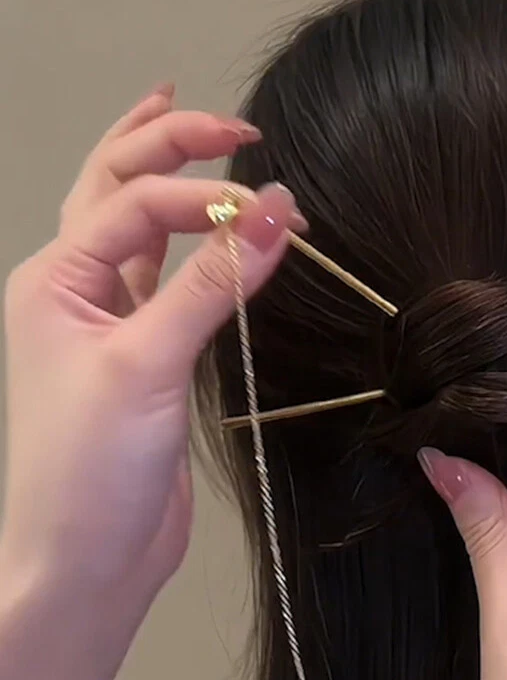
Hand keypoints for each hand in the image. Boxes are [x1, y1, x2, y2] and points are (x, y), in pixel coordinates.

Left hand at [0, 86, 299, 638]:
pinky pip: (165, 279)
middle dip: (166, 143)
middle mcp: (76, 290)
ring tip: (189, 126)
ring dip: (160, 175)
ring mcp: (110, 322)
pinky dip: (188, 242)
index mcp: (56, 280)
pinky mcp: (145, 355)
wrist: (87, 558)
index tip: (276, 210)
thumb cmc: (93, 470)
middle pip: (115, 189)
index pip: (137, 205)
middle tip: (231, 122)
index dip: (205, 193)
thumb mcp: (147, 365)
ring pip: (132, 227)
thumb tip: (276, 212)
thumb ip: (213, 284)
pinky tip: (204, 224)